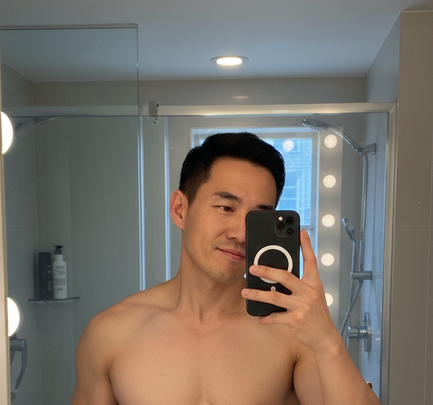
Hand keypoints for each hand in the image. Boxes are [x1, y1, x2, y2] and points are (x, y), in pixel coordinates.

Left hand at [242, 229, 338, 351]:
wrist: (326, 338)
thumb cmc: (317, 315)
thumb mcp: (314, 295)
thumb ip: (300, 285)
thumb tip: (279, 276)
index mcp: (314, 283)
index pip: (310, 260)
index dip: (306, 245)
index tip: (301, 231)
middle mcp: (309, 292)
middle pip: (284, 276)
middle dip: (266, 270)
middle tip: (252, 268)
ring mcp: (302, 306)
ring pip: (274, 297)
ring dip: (257, 295)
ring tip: (245, 293)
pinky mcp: (296, 320)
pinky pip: (275, 317)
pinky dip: (265, 318)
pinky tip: (258, 317)